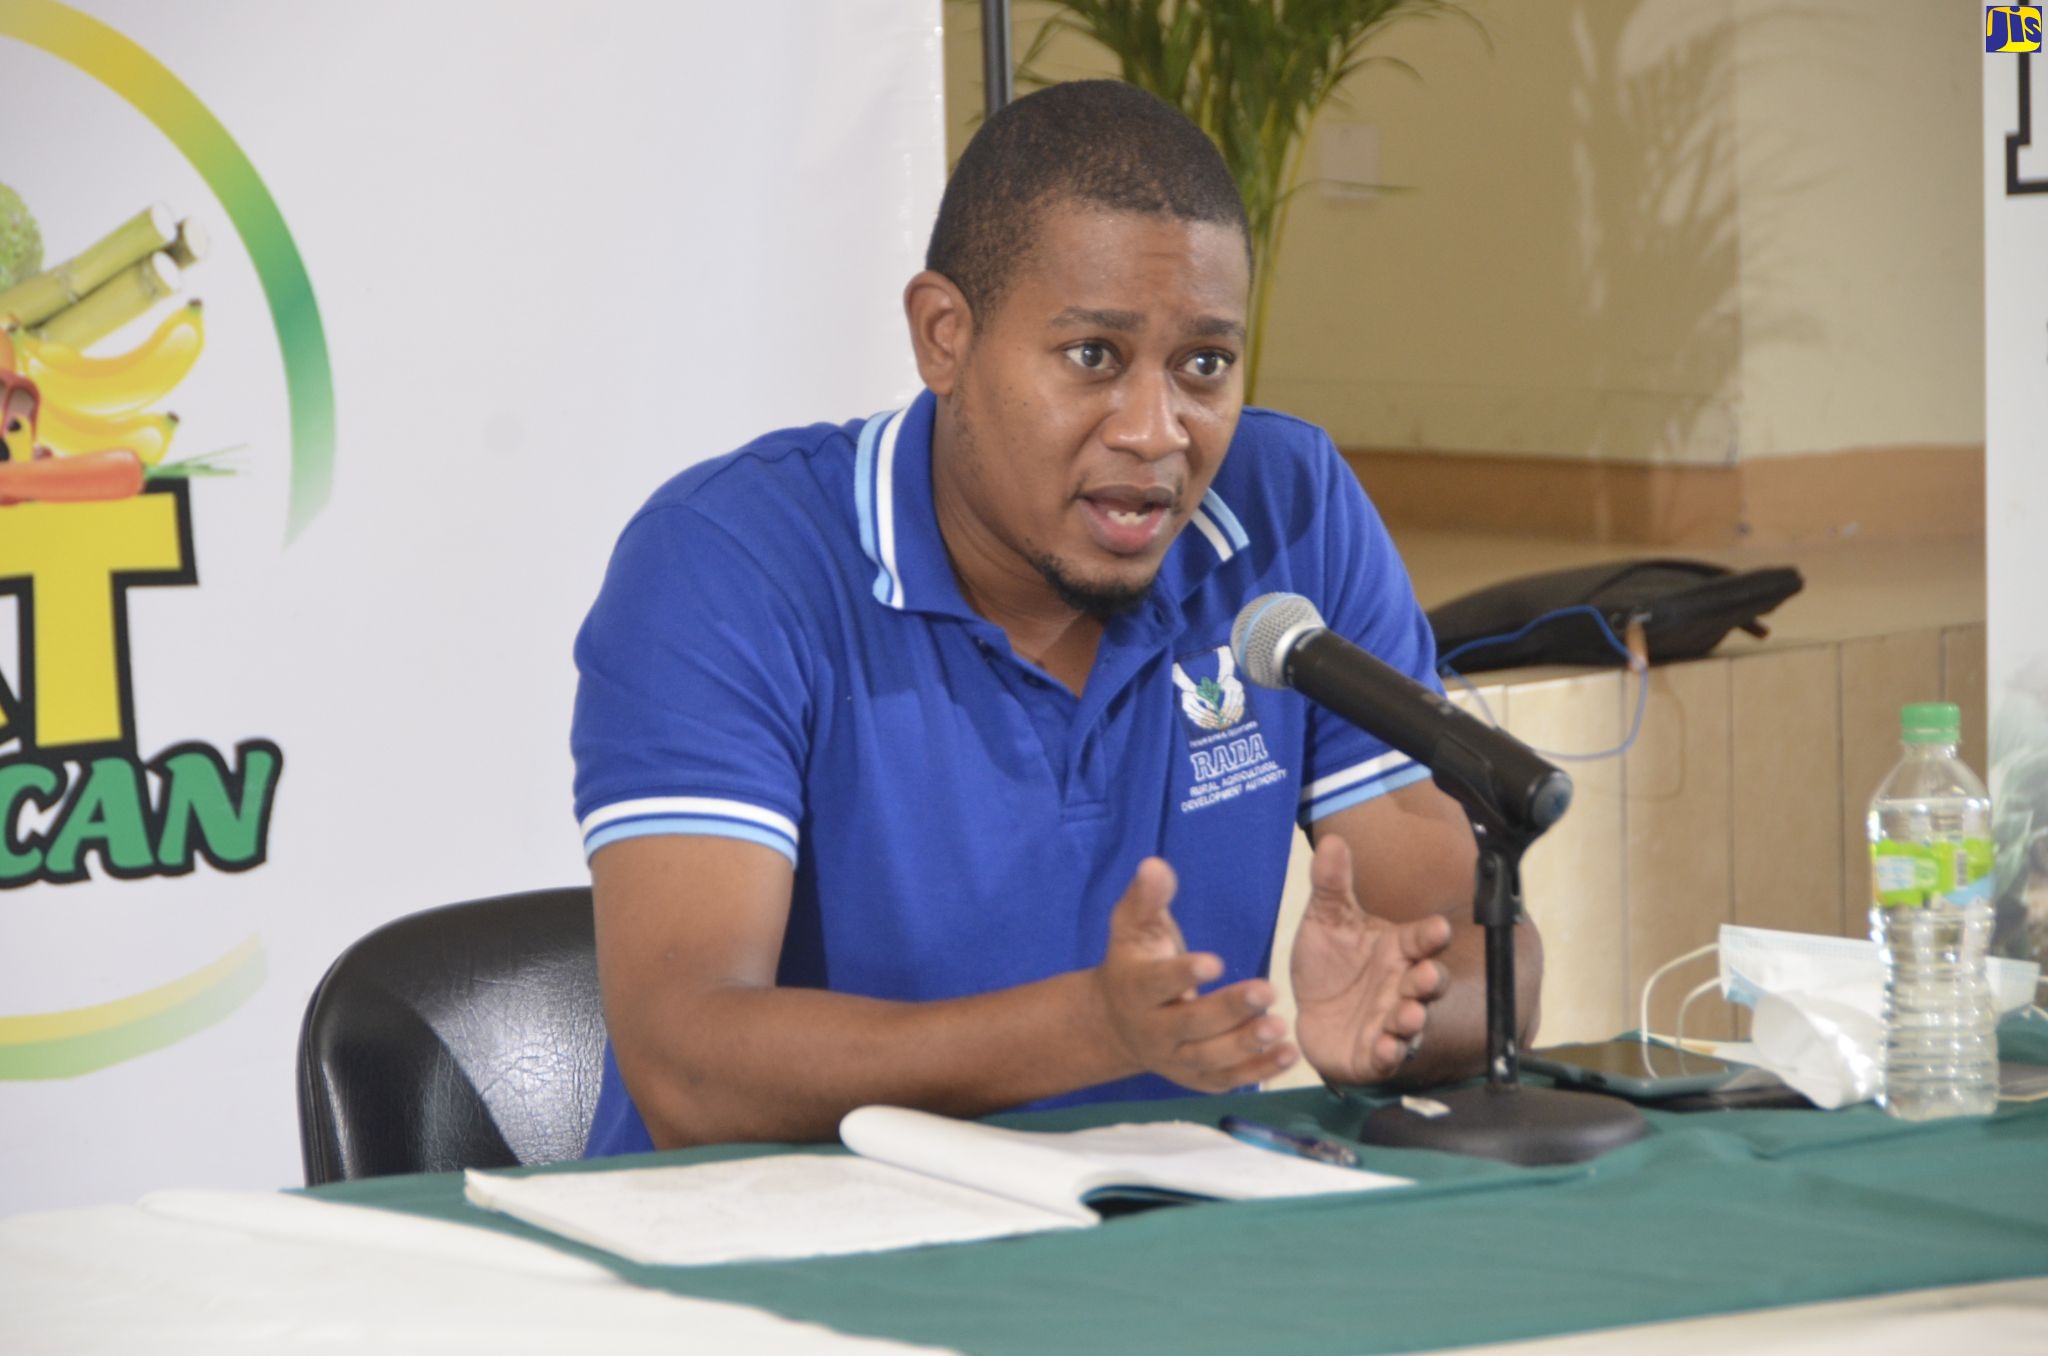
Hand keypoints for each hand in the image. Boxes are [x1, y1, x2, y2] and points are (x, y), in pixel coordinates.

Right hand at [1091, 857, 1297, 1092]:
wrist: (1116, 1023)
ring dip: (1245, 1045)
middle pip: (1189, 1024)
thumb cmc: (1135, 960)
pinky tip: (1289, 1056)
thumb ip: (1148, 897)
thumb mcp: (1134, 926)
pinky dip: (1258, 1072)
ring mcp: (1174, 1060)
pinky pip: (1227, 1080)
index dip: (1183, 974)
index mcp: (1136, 988)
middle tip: (1268, 991)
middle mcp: (1152, 1030)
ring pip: (1209, 1058)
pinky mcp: (1196, 1079)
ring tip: (1280, 1027)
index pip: (1157, 983)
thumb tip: (1155, 865)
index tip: (1216, 962)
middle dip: (1228, 1009)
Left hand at [1292, 834, 1452, 1084]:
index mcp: (1397, 949)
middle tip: (1428, 975)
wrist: (1308, 1011)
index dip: (1430, 935)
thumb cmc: (1329, 963)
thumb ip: (1332, 884)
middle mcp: (1402, 985)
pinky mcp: (1375, 1053)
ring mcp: (1391, 1020)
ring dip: (1413, 1019)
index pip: (1420, 939)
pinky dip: (1390, 1053)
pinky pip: (1388, 1055)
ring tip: (1410, 1015)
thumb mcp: (1326, 919)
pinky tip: (1386, 1048)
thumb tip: (1333, 840)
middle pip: (1427, 982)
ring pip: (1412, 1020)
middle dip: (1431, 980)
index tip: (1438, 929)